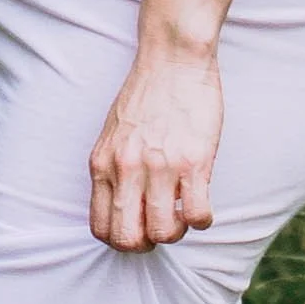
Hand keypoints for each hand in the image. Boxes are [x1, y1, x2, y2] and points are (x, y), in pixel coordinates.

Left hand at [88, 35, 221, 248]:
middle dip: (146, 244)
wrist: (173, 59)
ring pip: (163, 232)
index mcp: (103, 164)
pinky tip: (203, 204)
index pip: (101, 227)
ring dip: (177, 232)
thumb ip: (113, 169)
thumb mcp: (113, 135)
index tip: (138, 230)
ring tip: (184, 214)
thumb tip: (122, 206)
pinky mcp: (194, 162)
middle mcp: (127, 169)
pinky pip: (198, 214)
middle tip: (162, 227)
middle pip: (128, 239)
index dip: (121, 240)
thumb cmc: (147, 95)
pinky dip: (202, 221)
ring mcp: (160, 167)